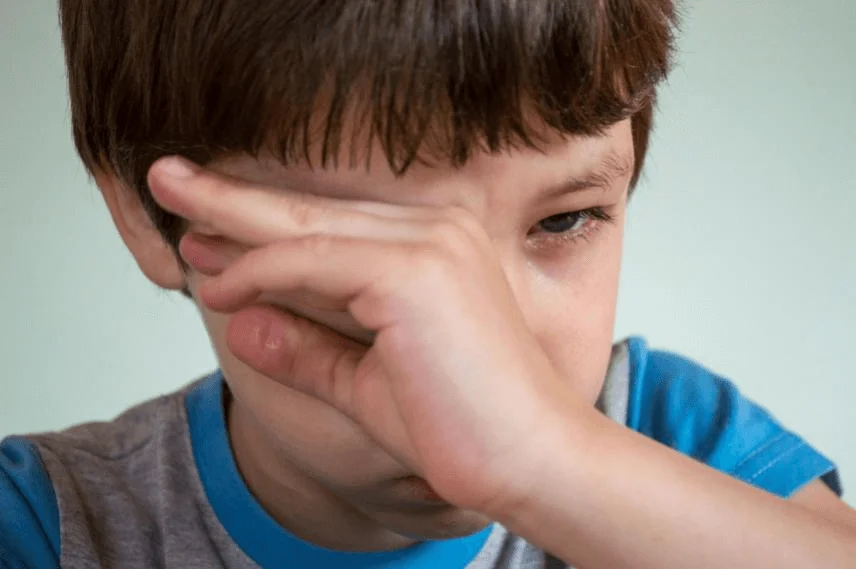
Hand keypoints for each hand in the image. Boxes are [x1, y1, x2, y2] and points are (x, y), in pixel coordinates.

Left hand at [148, 156, 581, 514]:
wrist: (531, 460)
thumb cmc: (463, 425)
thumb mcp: (366, 383)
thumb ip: (309, 349)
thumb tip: (246, 326)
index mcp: (434, 247)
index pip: (331, 224)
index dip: (261, 224)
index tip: (207, 228)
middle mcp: (435, 229)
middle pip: (311, 209)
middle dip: (231, 197)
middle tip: (168, 178)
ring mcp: (428, 245)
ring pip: (305, 224)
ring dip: (230, 216)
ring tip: (170, 197)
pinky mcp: (415, 272)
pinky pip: (311, 261)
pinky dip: (258, 270)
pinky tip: (218, 282)